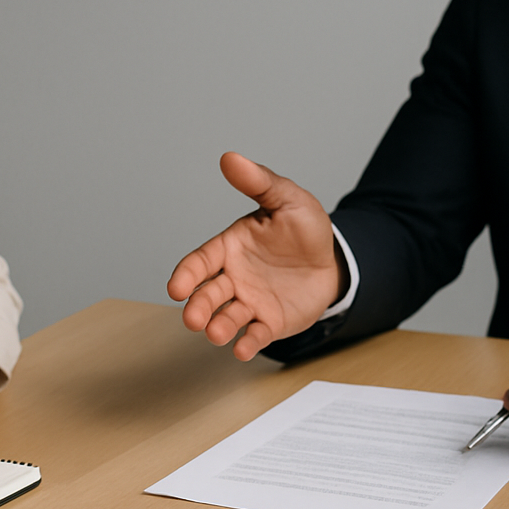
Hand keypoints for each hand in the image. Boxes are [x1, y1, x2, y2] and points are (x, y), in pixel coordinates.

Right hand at [167, 152, 342, 360]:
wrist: (333, 260)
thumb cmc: (303, 228)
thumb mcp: (287, 198)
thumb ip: (259, 182)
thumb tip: (230, 158)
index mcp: (229, 248)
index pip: (200, 261)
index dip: (186, 274)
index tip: (176, 288)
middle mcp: (233, 277)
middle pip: (207, 294)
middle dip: (198, 307)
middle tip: (193, 319)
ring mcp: (249, 302)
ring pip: (226, 317)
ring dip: (218, 327)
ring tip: (216, 333)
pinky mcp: (269, 322)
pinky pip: (255, 334)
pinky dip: (247, 343)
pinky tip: (242, 350)